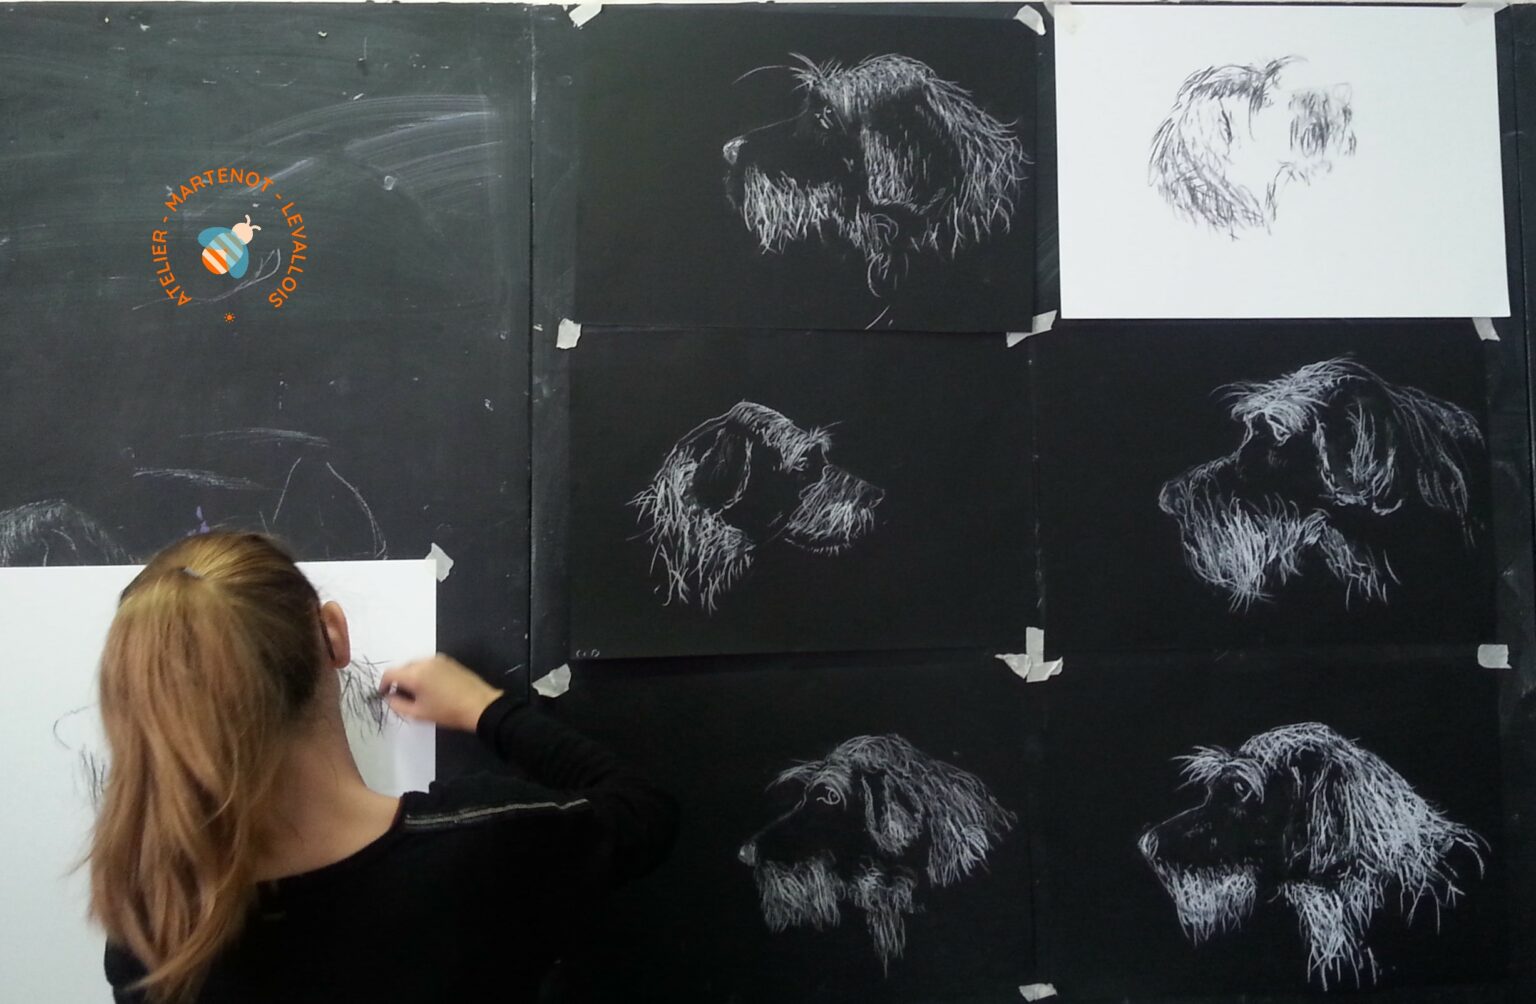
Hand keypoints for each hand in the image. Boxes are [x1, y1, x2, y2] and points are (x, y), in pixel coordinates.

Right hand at [378, 654, 502, 732]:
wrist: (479, 705)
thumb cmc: (447, 712)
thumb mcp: (418, 713)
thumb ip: (397, 704)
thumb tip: (389, 697)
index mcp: (415, 674)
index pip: (390, 673)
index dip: (383, 685)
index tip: (384, 695)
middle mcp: (425, 661)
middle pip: (403, 668)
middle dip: (399, 681)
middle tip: (403, 698)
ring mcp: (438, 659)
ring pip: (416, 666)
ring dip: (412, 677)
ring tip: (418, 694)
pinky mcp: (448, 661)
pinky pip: (428, 665)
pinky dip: (424, 673)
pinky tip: (431, 687)